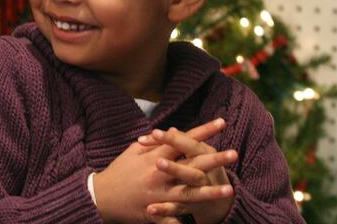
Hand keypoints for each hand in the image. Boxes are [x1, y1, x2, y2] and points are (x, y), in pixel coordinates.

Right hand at [93, 118, 229, 222]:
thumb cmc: (119, 171)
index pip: (182, 140)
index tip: (221, 123)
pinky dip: (188, 221)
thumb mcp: (134, 152)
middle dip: (214, 159)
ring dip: (210, 191)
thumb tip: (171, 131)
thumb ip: (154, 143)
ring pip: (189, 193)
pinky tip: (204, 222)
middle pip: (191, 165)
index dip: (202, 131)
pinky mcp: (156, 212)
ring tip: (230, 189)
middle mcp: (159, 174)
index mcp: (154, 157)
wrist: (102, 196)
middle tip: (234, 153)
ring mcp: (158, 195)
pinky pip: (175, 217)